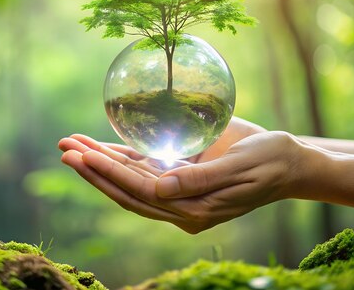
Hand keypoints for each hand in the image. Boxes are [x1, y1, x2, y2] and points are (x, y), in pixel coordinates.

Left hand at [57, 117, 313, 233]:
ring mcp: (181, 194)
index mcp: (196, 210)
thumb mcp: (241, 167)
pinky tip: (100, 145)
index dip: (110, 174)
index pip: (142, 192)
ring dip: (101, 163)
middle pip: (127, 190)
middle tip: (64, 148)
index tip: (82, 154)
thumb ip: (201, 180)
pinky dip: (122, 158)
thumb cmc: (271, 160)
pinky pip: (146, 170)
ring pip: (131, 181)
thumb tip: (161, 188)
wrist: (290, 162)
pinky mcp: (183, 178)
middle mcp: (182, 206)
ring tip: (70, 144)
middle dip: (94, 170)